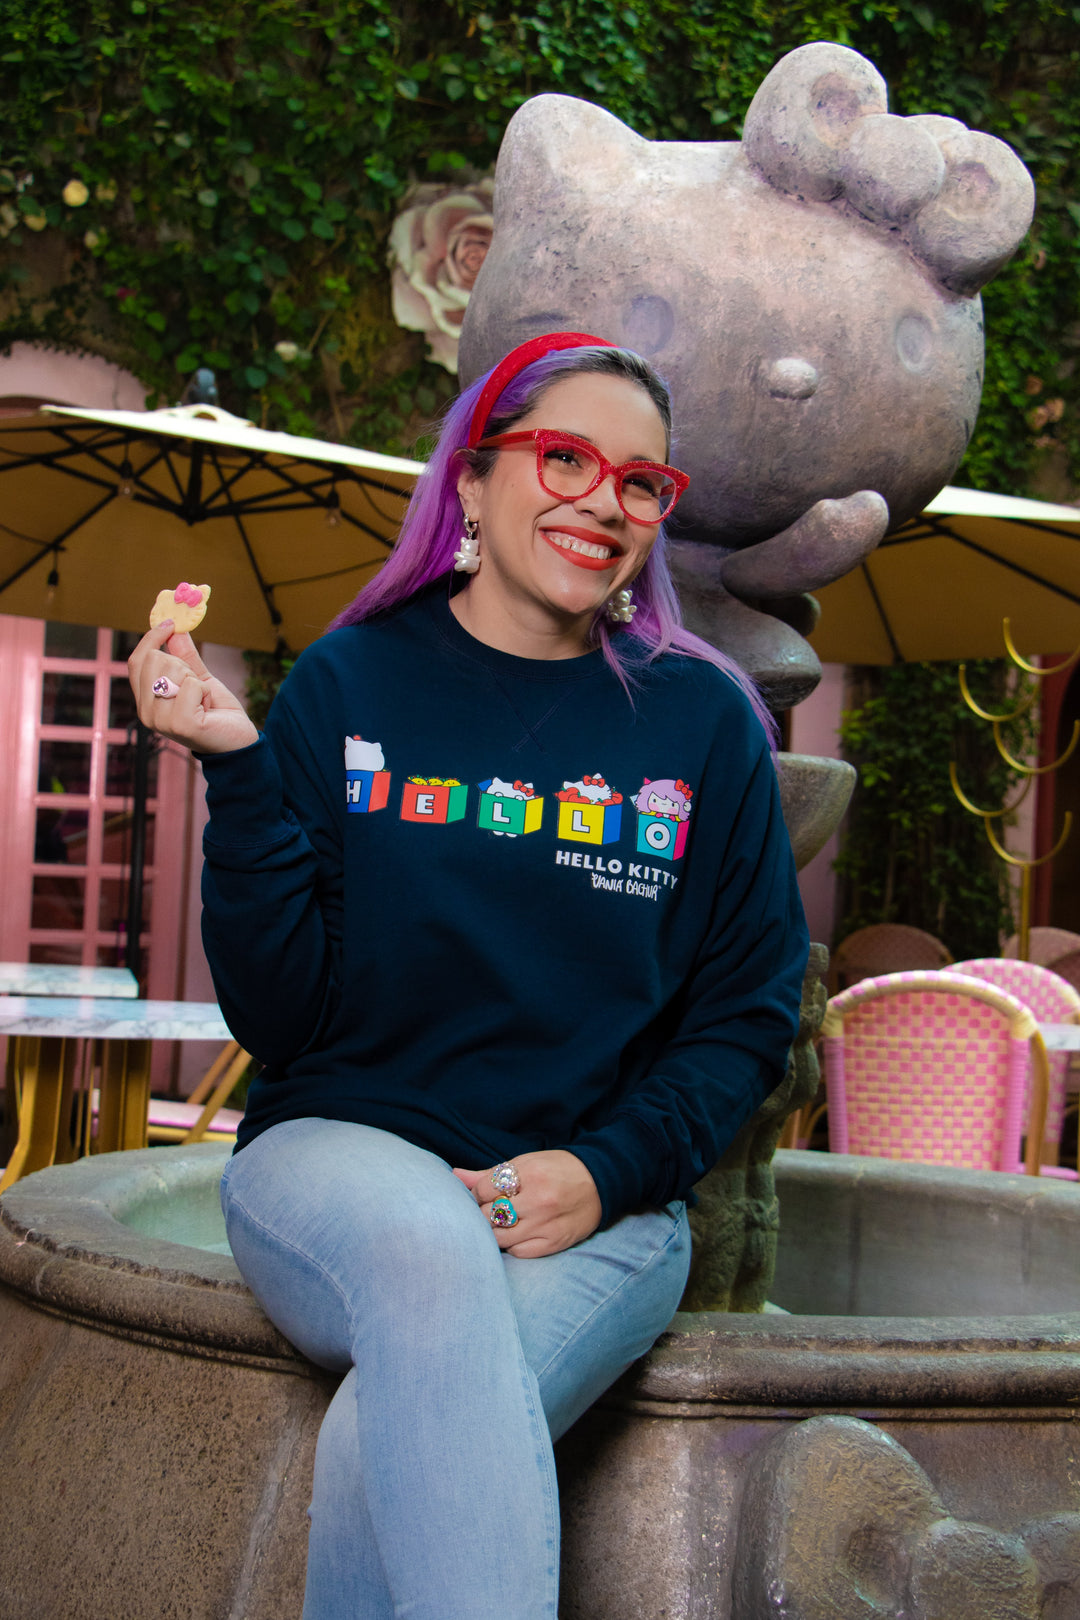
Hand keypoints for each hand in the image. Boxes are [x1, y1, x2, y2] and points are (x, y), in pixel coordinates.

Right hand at [128, 621, 259, 754]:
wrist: (239, 741)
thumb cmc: (218, 713)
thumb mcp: (199, 678)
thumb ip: (185, 656)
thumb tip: (175, 629)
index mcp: (146, 701)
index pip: (137, 661)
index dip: (152, 638)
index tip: (170, 624)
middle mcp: (147, 712)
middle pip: (155, 659)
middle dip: (183, 665)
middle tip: (197, 687)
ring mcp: (161, 720)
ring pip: (173, 669)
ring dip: (196, 680)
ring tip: (202, 701)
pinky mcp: (180, 724)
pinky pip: (191, 685)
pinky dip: (205, 691)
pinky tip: (208, 709)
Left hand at [453, 1150, 601, 1257]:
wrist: (600, 1182)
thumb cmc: (556, 1170)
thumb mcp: (524, 1163)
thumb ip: (488, 1174)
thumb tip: (454, 1175)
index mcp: (529, 1174)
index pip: (483, 1190)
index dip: (479, 1193)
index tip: (486, 1194)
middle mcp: (538, 1200)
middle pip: (489, 1215)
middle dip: (484, 1213)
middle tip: (492, 1209)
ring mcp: (547, 1224)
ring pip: (500, 1238)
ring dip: (495, 1231)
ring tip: (503, 1222)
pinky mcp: (555, 1243)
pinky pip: (519, 1252)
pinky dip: (513, 1245)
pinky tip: (518, 1234)